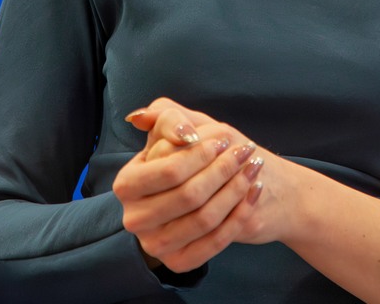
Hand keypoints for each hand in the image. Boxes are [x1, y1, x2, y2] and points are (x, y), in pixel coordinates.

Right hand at [113, 98, 284, 272]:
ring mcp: (154, 245)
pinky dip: (240, 215)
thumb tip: (182, 132)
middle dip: (222, 171)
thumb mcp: (171, 126)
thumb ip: (168, 118)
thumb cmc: (182, 152)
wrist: (199, 187)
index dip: (199, 155)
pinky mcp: (178, 262)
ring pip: (204, 219)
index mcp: (126, 185)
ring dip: (235, 190)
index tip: (223, 140)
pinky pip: (215, 242)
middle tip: (244, 152)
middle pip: (189, 196)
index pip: (168, 171)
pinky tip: (254, 190)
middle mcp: (134, 219)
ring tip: (253, 167)